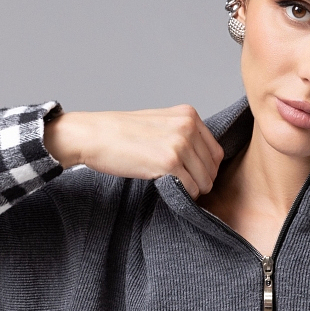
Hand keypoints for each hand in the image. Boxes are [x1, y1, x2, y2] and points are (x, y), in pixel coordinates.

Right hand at [43, 105, 224, 198]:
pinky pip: (191, 189)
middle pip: (213, 168)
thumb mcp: (160, 123)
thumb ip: (183, 135)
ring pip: (205, 181)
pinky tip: (167, 189)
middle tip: (181, 186)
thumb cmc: (121, 133)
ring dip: (193, 190)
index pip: (216, 152)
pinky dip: (183, 196)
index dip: (205, 169)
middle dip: (200, 181)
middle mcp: (187, 126)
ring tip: (173, 187)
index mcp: (188, 114)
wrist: (94, 135)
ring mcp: (180, 144)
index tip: (191, 176)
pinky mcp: (169, 162)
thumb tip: (203, 162)